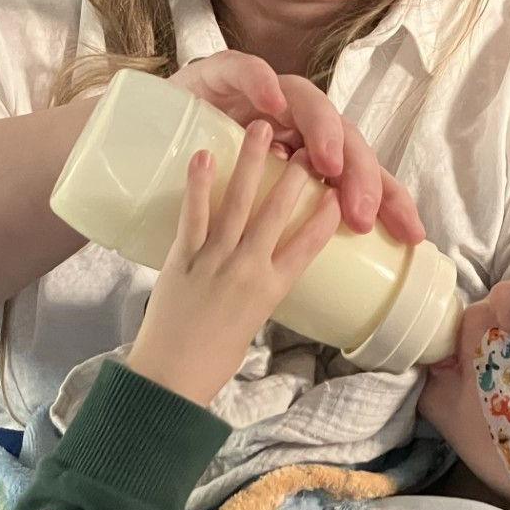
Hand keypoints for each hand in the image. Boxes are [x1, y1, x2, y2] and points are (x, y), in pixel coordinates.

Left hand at [126, 121, 341, 403]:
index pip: (308, 245)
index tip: (338, 190)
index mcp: (271, 291)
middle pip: (277, 214)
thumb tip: (260, 263)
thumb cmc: (212, 361)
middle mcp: (248, 271)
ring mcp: (215, 263)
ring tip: (264, 128)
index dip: (325, 215)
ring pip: (239, 204)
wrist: (171, 381)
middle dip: (295, 176)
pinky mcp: (183, 260)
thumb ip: (257, 289)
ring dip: (252, 162)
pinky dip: (198, 183)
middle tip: (307, 145)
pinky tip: (204, 153)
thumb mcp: (251, 324)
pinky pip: (193, 214)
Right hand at [170, 51, 425, 241]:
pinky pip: (246, 73)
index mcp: (315, 150)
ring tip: (325, 162)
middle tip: (360, 211)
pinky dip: (260, 85)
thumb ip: (284, 239)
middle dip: (359, 173)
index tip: (412, 235)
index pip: (365, 172)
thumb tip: (318, 289)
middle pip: (346, 137)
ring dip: (320, 130)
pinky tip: (272, 105)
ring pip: (308, 104)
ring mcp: (268, 93)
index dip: (392, 199)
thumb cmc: (208, 185)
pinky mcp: (226, 73)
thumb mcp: (254, 216)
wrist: (151, 129)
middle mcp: (300, 117)